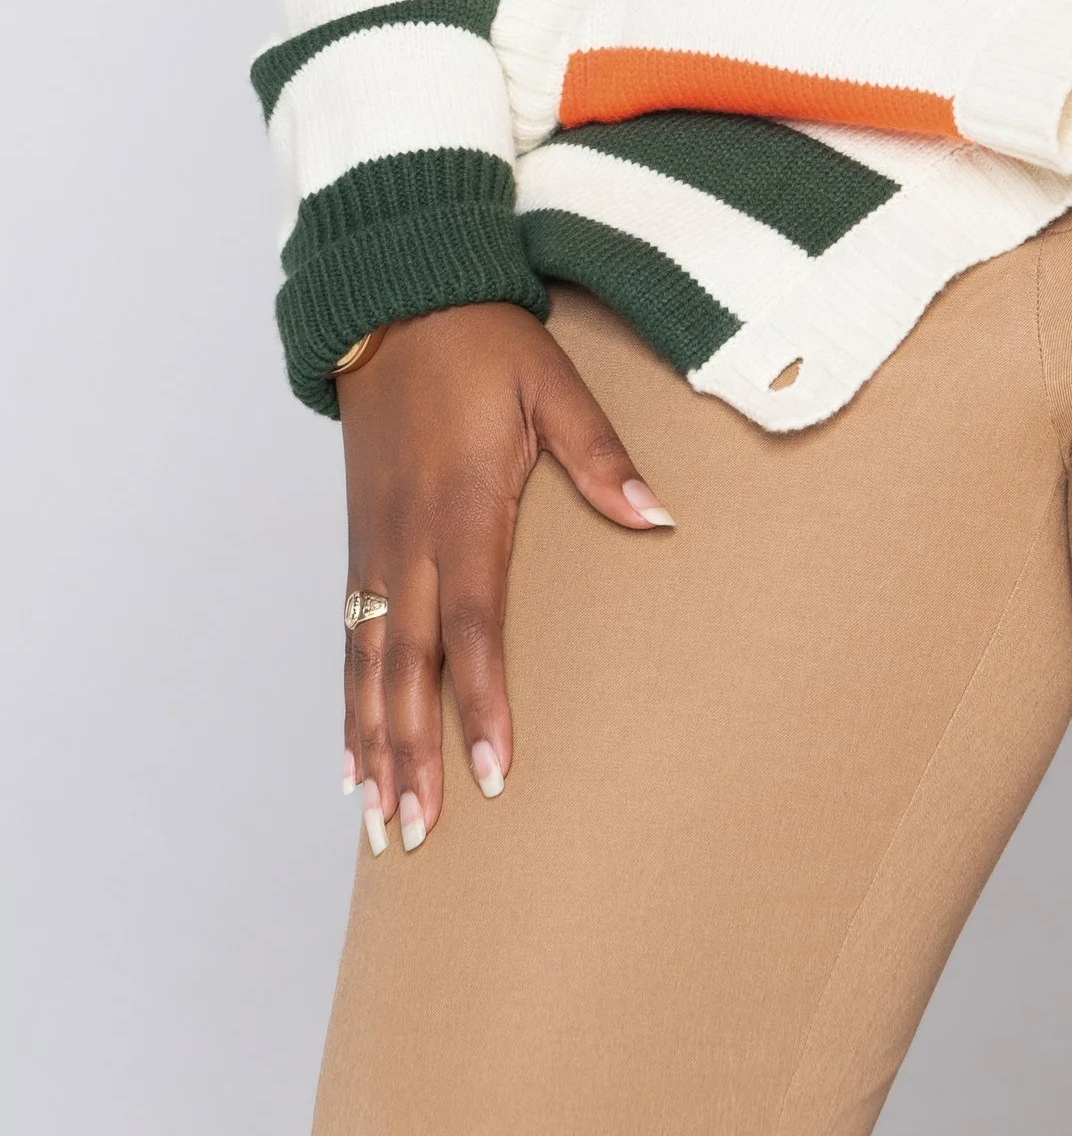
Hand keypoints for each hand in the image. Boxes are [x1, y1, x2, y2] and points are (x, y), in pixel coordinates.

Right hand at [338, 302, 672, 855]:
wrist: (398, 301)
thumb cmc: (484, 344)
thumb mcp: (554, 384)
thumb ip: (601, 456)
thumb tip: (659, 516)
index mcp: (463, 508)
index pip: (475, 626)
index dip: (481, 701)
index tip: (493, 770)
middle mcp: (409, 540)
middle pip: (409, 667)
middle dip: (414, 754)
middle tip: (421, 833)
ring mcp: (376, 547)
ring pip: (369, 666)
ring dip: (374, 745)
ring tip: (381, 821)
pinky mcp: (360, 544)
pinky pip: (351, 638)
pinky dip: (348, 702)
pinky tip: (350, 757)